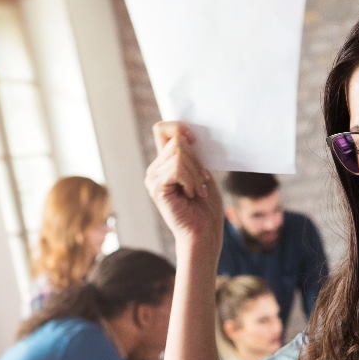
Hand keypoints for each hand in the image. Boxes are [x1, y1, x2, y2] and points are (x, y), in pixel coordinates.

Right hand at [144, 121, 223, 245]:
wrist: (204, 232)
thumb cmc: (205, 206)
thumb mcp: (201, 172)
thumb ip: (191, 155)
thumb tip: (186, 134)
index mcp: (164, 163)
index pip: (162, 129)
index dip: (179, 128)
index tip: (195, 140)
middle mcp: (154, 169)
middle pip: (177, 141)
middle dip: (196, 160)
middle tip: (202, 182)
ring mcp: (153, 178)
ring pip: (179, 154)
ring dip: (196, 173)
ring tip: (198, 190)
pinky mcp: (156, 188)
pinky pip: (177, 168)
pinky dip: (191, 180)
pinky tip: (192, 194)